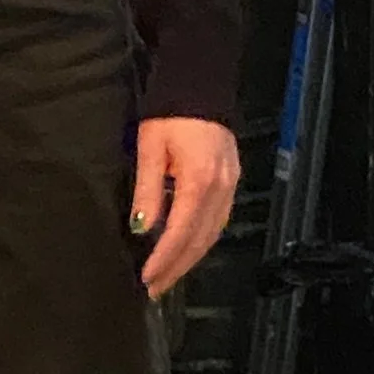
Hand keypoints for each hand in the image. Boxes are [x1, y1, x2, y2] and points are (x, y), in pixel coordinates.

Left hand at [132, 117, 238, 298]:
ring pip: (212, 234)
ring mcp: (230, 186)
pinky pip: (218, 221)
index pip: (180, 233)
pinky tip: (185, 249)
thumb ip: (148, 192)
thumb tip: (141, 230)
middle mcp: (221, 189)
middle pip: (199, 240)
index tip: (146, 279)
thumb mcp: (150, 149)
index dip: (163, 260)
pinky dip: (201, 240)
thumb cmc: (169, 113)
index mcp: (199, 181)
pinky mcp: (232, 181)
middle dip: (176, 268)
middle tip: (154, 289)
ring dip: (189, 258)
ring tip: (166, 276)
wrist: (200, 83)